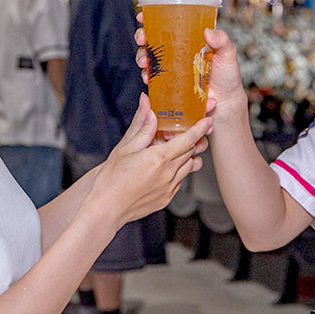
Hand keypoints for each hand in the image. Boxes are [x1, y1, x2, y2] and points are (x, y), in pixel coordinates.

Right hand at [86, 93, 209, 231]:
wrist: (107, 209)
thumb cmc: (112, 177)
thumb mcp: (125, 148)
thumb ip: (141, 127)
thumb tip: (148, 105)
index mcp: (159, 157)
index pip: (188, 139)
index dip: (200, 129)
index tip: (207, 120)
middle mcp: (168, 173)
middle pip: (191, 152)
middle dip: (195, 141)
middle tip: (194, 132)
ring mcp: (169, 188)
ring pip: (189, 167)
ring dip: (188, 157)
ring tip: (179, 150)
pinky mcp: (166, 199)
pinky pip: (179, 181)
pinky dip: (178, 172)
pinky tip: (165, 168)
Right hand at [134, 15, 245, 116]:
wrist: (226, 100)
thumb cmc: (227, 75)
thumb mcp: (228, 53)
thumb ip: (222, 40)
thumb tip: (208, 32)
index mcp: (188, 38)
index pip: (167, 24)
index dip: (151, 18)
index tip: (142, 16)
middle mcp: (176, 51)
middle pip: (152, 39)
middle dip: (141, 36)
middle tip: (142, 39)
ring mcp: (171, 67)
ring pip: (148, 58)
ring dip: (141, 57)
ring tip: (143, 61)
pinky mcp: (169, 83)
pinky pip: (153, 78)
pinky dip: (146, 76)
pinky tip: (147, 77)